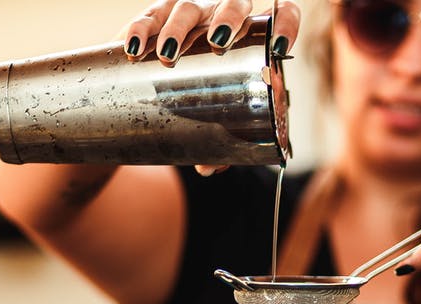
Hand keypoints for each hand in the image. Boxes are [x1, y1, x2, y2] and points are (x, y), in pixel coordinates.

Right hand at [121, 1, 300, 175]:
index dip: (284, 23)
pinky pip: (148, 17)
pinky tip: (136, 48)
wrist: (156, 85)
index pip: (280, 14)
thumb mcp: (215, 117)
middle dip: (227, 19)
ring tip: (169, 54)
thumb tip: (209, 168)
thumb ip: (218, 142)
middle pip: (233, 4)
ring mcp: (190, 13)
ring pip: (189, 7)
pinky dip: (141, 30)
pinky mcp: (156, 16)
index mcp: (251, 37)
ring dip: (179, 28)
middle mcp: (223, 17)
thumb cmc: (200, 100)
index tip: (279, 46)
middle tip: (218, 43)